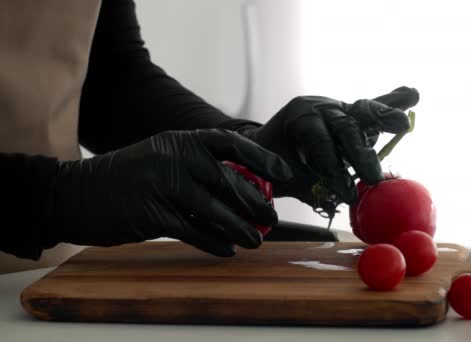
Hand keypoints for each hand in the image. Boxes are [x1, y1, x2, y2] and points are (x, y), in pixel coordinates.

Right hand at [44, 129, 292, 256]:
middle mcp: (174, 158)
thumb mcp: (161, 159)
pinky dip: (213, 242)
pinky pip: (193, 231)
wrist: (76, 193)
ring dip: (240, 228)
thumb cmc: (127, 178)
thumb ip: (197, 168)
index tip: (284, 173)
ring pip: (215, 210)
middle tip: (271, 218)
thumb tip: (242, 188)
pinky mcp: (152, 214)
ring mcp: (163, 185)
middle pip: (228, 181)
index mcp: (180, 141)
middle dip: (255, 202)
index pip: (230, 143)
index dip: (261, 157)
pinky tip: (227, 250)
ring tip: (256, 240)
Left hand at [237, 86, 418, 214]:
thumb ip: (307, 186)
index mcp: (299, 116)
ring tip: (402, 122)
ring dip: (385, 116)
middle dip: (360, 153)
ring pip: (364, 111)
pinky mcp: (354, 114)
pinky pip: (374, 108)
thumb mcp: (281, 174)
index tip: (344, 192)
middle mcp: (322, 107)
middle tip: (371, 177)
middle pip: (345, 127)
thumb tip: (336, 201)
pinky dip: (393, 102)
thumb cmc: (272, 159)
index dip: (332, 166)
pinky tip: (411, 95)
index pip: (319, 140)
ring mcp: (340, 108)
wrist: (268, 142)